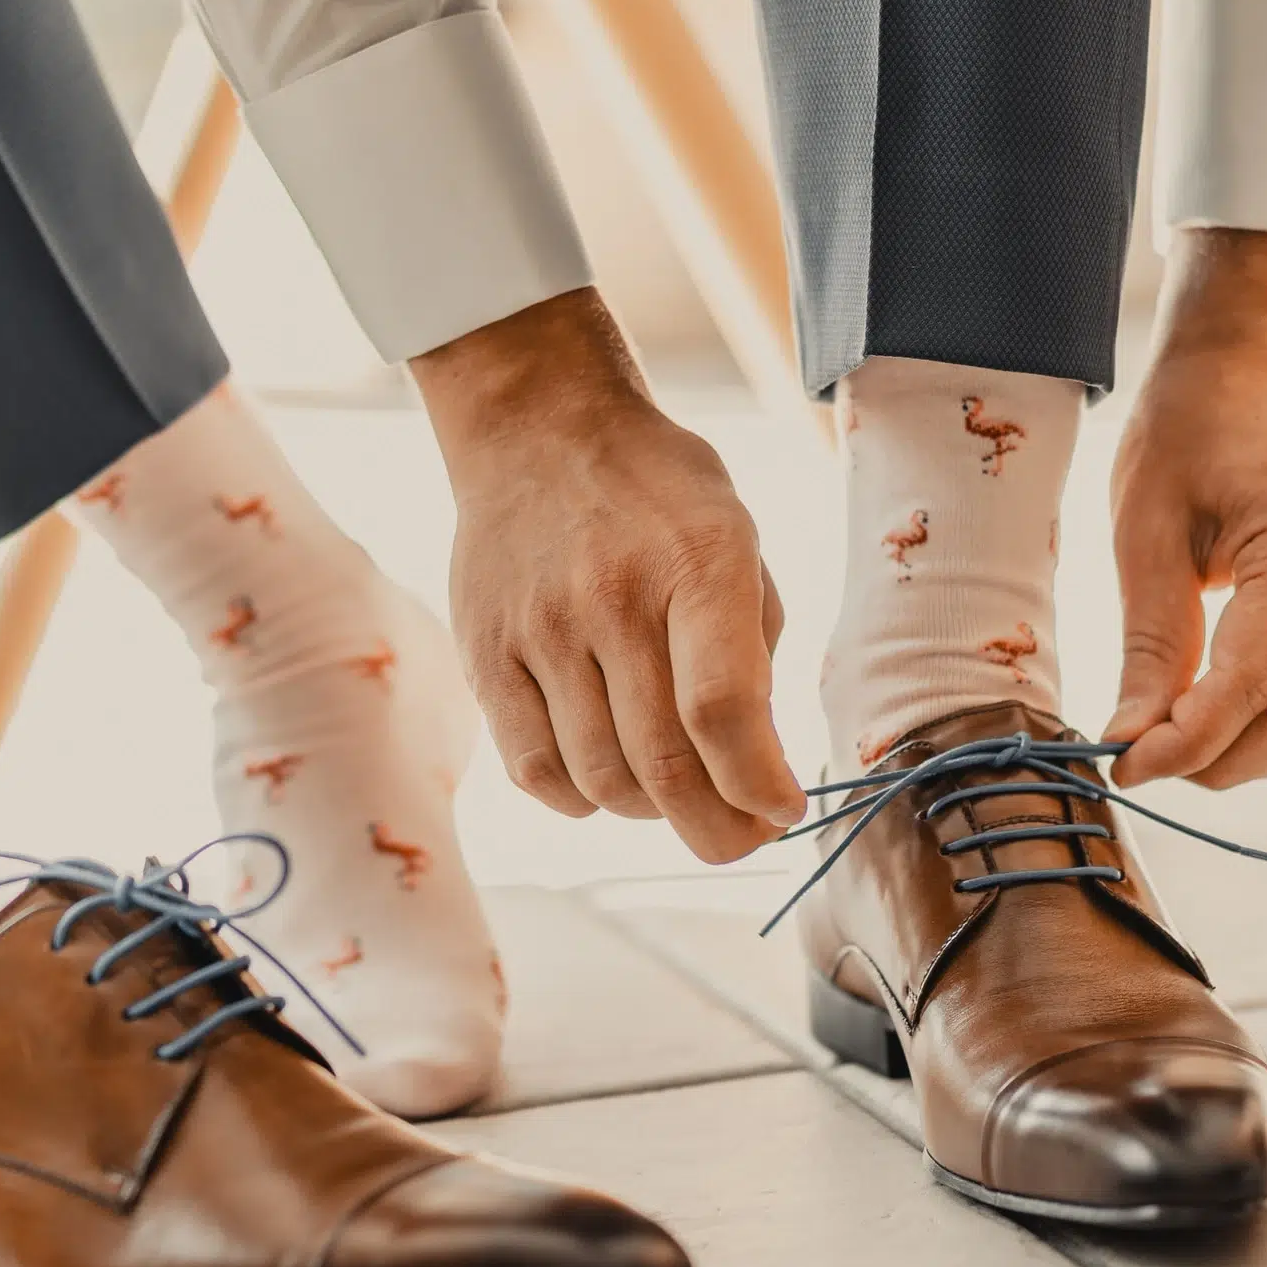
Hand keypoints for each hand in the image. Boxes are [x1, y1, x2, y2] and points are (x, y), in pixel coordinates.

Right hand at [411, 289, 802, 863]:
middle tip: (739, 838)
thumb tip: (759, 767)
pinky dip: (580, 798)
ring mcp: (539, 629)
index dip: (758, 786)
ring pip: (600, 779)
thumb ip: (753, 651)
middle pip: (663, 764)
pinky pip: (534, 768)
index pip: (723, 712)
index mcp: (697, 563)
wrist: (540, 428)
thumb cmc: (659, 494)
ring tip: (676, 795)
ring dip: (651, 812)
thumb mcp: (738, 541)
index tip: (781, 813)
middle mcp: (612, 598)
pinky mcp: (486, 653)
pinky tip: (608, 780)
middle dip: (716, 828)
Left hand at [1104, 229, 1266, 790]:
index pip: (1255, 679)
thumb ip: (1150, 640)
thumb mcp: (1145, 527)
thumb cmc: (1191, 427)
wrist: (1252, 367)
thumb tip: (1133, 735)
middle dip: (1220, 759)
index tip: (1127, 765)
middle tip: (1141, 759)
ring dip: (1255, 757)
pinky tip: (1225, 724)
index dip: (1190, 740)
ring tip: (1176, 743)